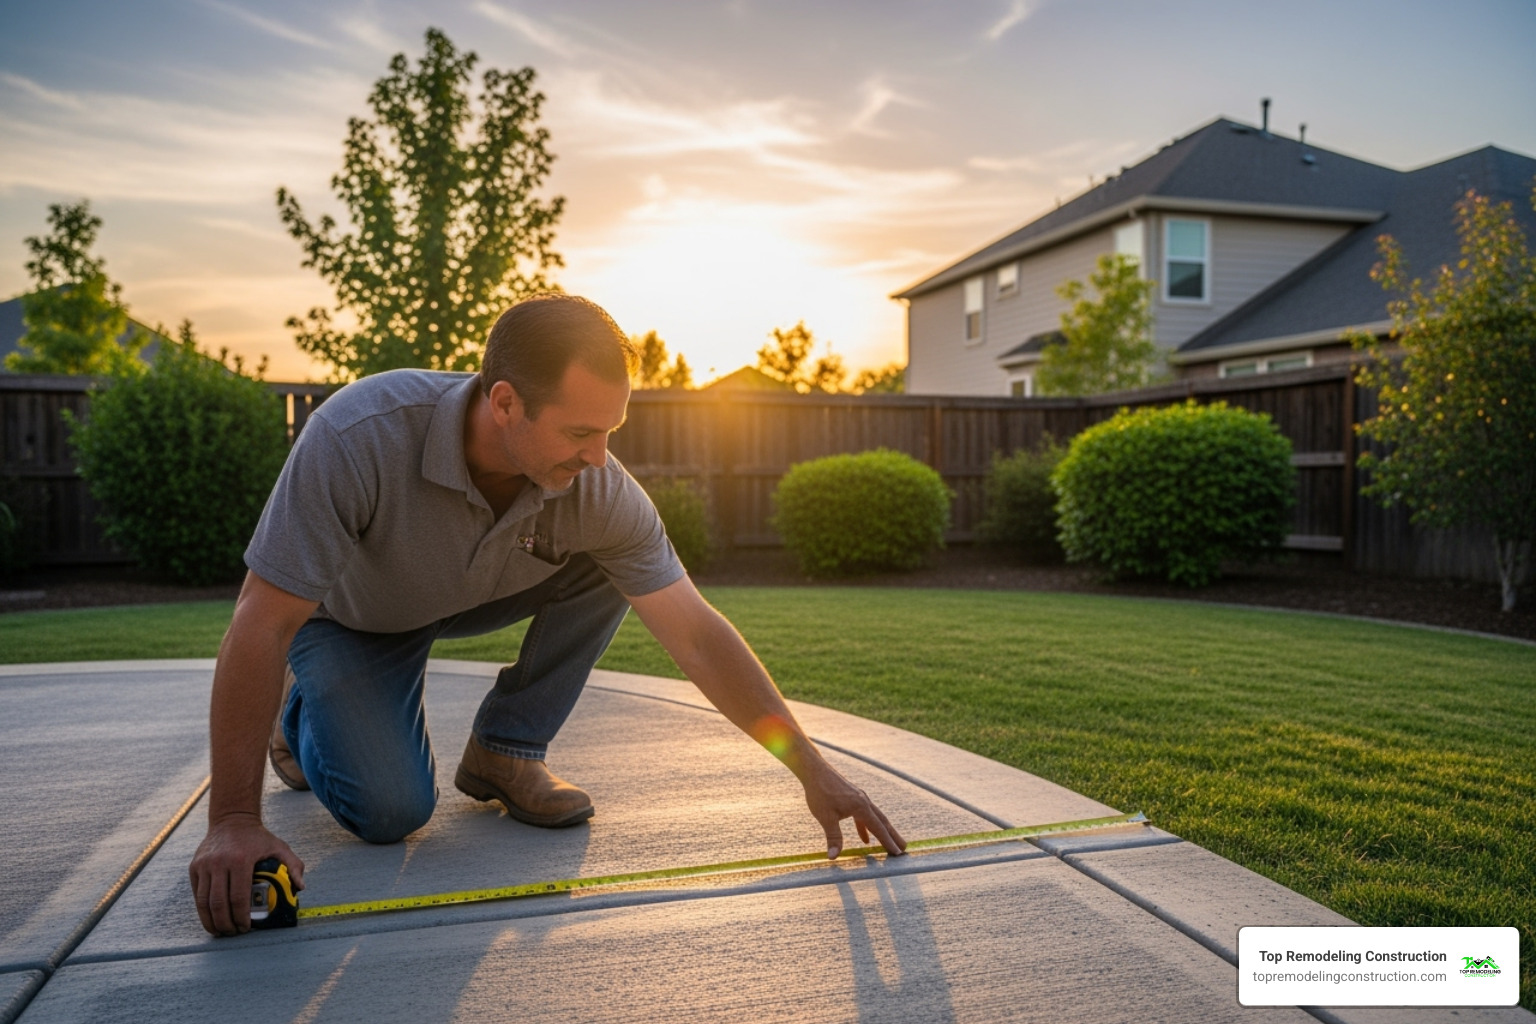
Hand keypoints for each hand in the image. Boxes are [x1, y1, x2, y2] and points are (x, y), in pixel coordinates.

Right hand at [188, 813, 304, 935]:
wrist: (232, 820)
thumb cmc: (258, 837)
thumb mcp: (280, 847)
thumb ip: (294, 866)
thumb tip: (300, 887)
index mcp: (241, 859)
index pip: (238, 897)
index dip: (241, 917)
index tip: (246, 927)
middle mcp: (219, 863)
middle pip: (218, 904)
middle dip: (225, 923)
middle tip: (233, 932)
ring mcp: (204, 865)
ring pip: (203, 902)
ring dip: (211, 921)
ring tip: (221, 931)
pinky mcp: (195, 868)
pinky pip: (197, 894)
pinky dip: (202, 910)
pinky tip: (211, 919)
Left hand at [802, 765, 906, 859]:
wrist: (815, 771)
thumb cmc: (820, 792)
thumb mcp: (825, 817)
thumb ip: (833, 837)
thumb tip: (833, 857)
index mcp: (861, 807)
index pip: (878, 828)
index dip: (888, 842)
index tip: (898, 853)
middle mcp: (864, 802)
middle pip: (883, 822)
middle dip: (893, 836)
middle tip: (904, 848)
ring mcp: (860, 799)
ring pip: (875, 818)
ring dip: (883, 831)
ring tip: (891, 844)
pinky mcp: (853, 798)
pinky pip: (864, 815)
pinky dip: (866, 828)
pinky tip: (865, 839)